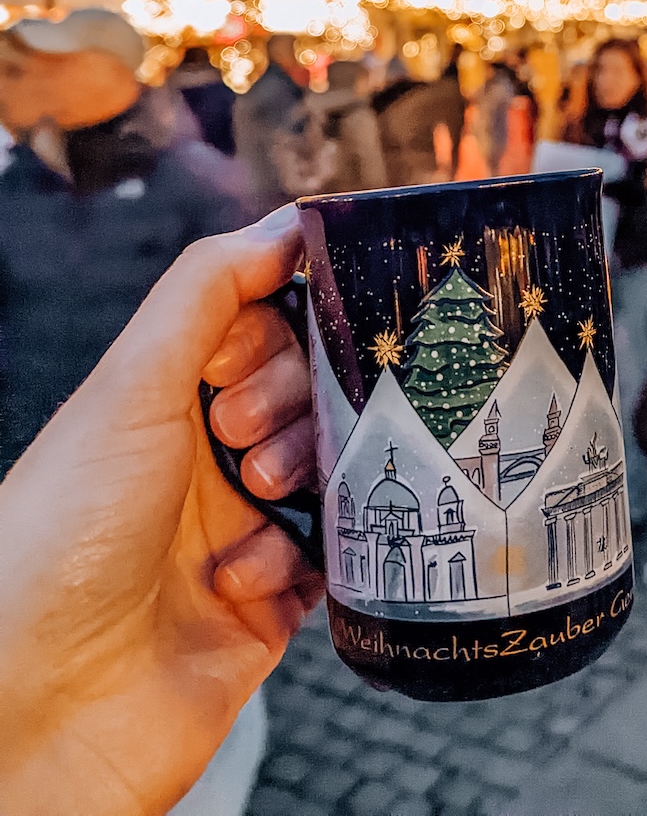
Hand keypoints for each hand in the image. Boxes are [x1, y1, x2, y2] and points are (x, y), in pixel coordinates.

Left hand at [0, 207, 321, 815]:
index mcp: (165, 399)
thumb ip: (210, 289)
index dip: (279, 328)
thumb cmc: (60, 537)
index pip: (263, 328)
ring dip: (303, 474)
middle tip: (240, 433)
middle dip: (292, 402)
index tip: (261, 347)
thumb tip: (289, 220)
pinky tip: (246, 576)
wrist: (38, 702)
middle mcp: (204, 459)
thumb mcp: (131, 384)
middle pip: (307, 394)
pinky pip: (332, 561)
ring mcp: (240, 532)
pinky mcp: (269, 606)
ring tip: (257, 498)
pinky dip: (300, 562)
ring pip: (332, 470)